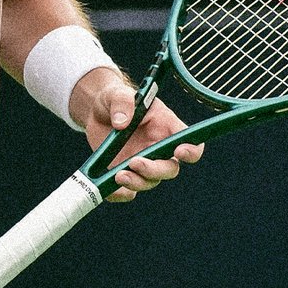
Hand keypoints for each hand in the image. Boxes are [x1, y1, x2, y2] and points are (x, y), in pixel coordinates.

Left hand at [71, 68, 203, 203]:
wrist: (97, 112)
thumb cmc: (115, 99)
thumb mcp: (117, 93)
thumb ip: (122, 103)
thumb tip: (121, 124)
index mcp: (166, 126)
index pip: (190, 141)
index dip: (191, 150)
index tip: (179, 151)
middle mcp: (159, 148)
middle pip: (170, 169)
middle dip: (155, 170)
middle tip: (135, 162)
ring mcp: (143, 164)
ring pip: (150, 182)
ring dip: (137, 182)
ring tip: (118, 175)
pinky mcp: (126, 174)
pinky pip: (128, 191)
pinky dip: (121, 194)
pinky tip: (111, 189)